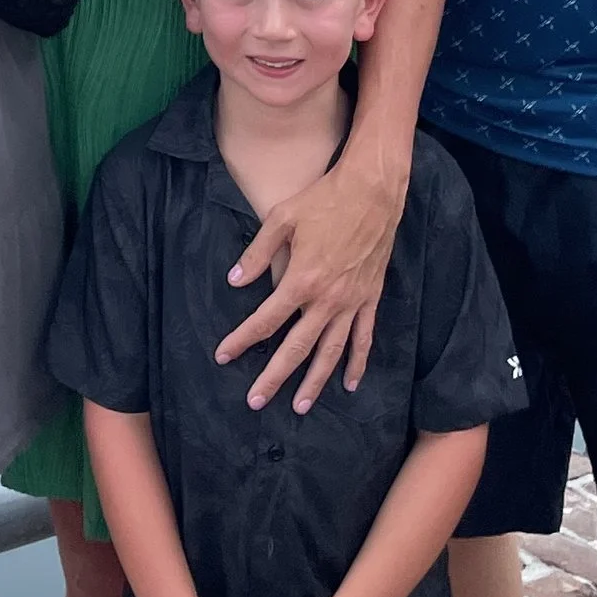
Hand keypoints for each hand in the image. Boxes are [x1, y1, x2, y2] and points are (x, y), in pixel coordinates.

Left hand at [215, 152, 404, 412]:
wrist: (372, 189)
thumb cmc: (324, 199)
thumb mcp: (282, 218)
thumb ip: (257, 253)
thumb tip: (234, 281)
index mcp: (302, 280)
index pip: (266, 320)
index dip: (242, 339)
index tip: (223, 355)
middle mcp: (327, 299)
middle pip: (296, 348)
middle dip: (274, 377)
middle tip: (255, 401)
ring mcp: (351, 302)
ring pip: (331, 352)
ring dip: (315, 381)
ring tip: (301, 406)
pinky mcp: (370, 298)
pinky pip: (364, 337)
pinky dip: (357, 362)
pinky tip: (350, 383)